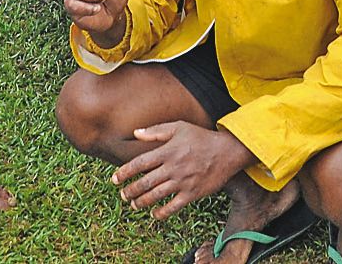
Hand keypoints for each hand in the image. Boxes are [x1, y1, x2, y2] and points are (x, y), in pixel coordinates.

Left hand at [111, 121, 252, 218]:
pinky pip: (173, 207)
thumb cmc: (201, 137)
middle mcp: (173, 167)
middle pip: (144, 182)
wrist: (227, 151)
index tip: (114, 179)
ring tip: (133, 204)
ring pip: (155, 196)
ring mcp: (182, 182)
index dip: (124, 172)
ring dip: (141, 202)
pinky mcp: (192, 193)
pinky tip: (154, 214)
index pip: (139, 163)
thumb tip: (136, 133)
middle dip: (129, 190)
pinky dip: (161, 213)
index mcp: (167, 151)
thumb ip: (156, 130)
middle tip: (122, 194)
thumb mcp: (179, 127)